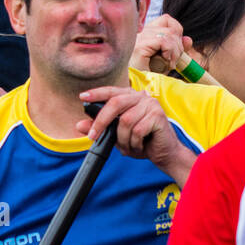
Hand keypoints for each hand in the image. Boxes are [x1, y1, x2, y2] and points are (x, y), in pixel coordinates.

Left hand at [77, 85, 196, 185]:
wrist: (165, 154)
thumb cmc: (142, 142)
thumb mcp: (116, 136)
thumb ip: (100, 128)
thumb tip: (79, 125)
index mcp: (131, 97)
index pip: (112, 91)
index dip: (97, 93)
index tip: (82, 97)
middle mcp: (141, 96)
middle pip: (116, 103)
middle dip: (101, 121)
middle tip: (93, 136)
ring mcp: (151, 104)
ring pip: (125, 121)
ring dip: (123, 139)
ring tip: (129, 146)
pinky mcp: (158, 116)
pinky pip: (137, 131)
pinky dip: (134, 143)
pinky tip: (140, 146)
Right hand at [131, 15, 191, 74]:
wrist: (133, 88)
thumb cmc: (147, 77)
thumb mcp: (165, 61)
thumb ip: (177, 49)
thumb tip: (188, 39)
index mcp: (145, 33)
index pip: (166, 19)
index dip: (177, 31)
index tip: (177, 48)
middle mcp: (141, 33)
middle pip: (170, 28)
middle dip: (178, 46)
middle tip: (173, 61)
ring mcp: (139, 38)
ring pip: (169, 34)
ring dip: (175, 52)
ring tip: (170, 64)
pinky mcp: (139, 46)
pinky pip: (163, 41)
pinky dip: (169, 52)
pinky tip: (165, 62)